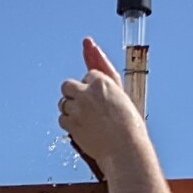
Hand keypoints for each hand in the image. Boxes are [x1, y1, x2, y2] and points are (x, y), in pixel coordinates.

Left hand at [58, 38, 145, 175]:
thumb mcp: (121, 95)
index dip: (93, 91)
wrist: (126, 150)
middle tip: (90, 112)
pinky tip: (85, 131)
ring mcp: (78, 107)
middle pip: (68, 86)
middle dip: (75, 96)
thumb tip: (88, 42)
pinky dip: (71, 125)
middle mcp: (88, 91)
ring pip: (64, 103)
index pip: (88, 76)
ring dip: (73, 111)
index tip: (101, 104)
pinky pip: (62, 119)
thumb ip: (103, 71)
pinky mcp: (72, 122)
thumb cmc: (129, 125)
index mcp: (103, 81)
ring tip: (91, 124)